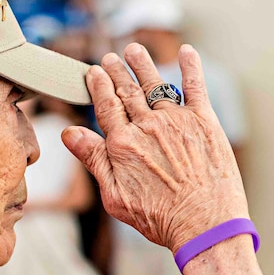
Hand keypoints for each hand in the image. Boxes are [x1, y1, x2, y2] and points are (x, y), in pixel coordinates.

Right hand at [62, 43, 248, 252]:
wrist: (205, 224)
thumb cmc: (160, 218)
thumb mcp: (115, 196)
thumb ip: (94, 159)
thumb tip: (68, 133)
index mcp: (122, 144)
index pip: (106, 106)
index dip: (99, 87)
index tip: (94, 72)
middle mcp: (147, 126)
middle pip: (128, 92)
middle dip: (117, 73)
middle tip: (110, 59)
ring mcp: (176, 121)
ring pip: (155, 84)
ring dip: (143, 65)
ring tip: (134, 50)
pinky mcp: (204, 122)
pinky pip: (195, 87)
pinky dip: (191, 67)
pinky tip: (187, 52)